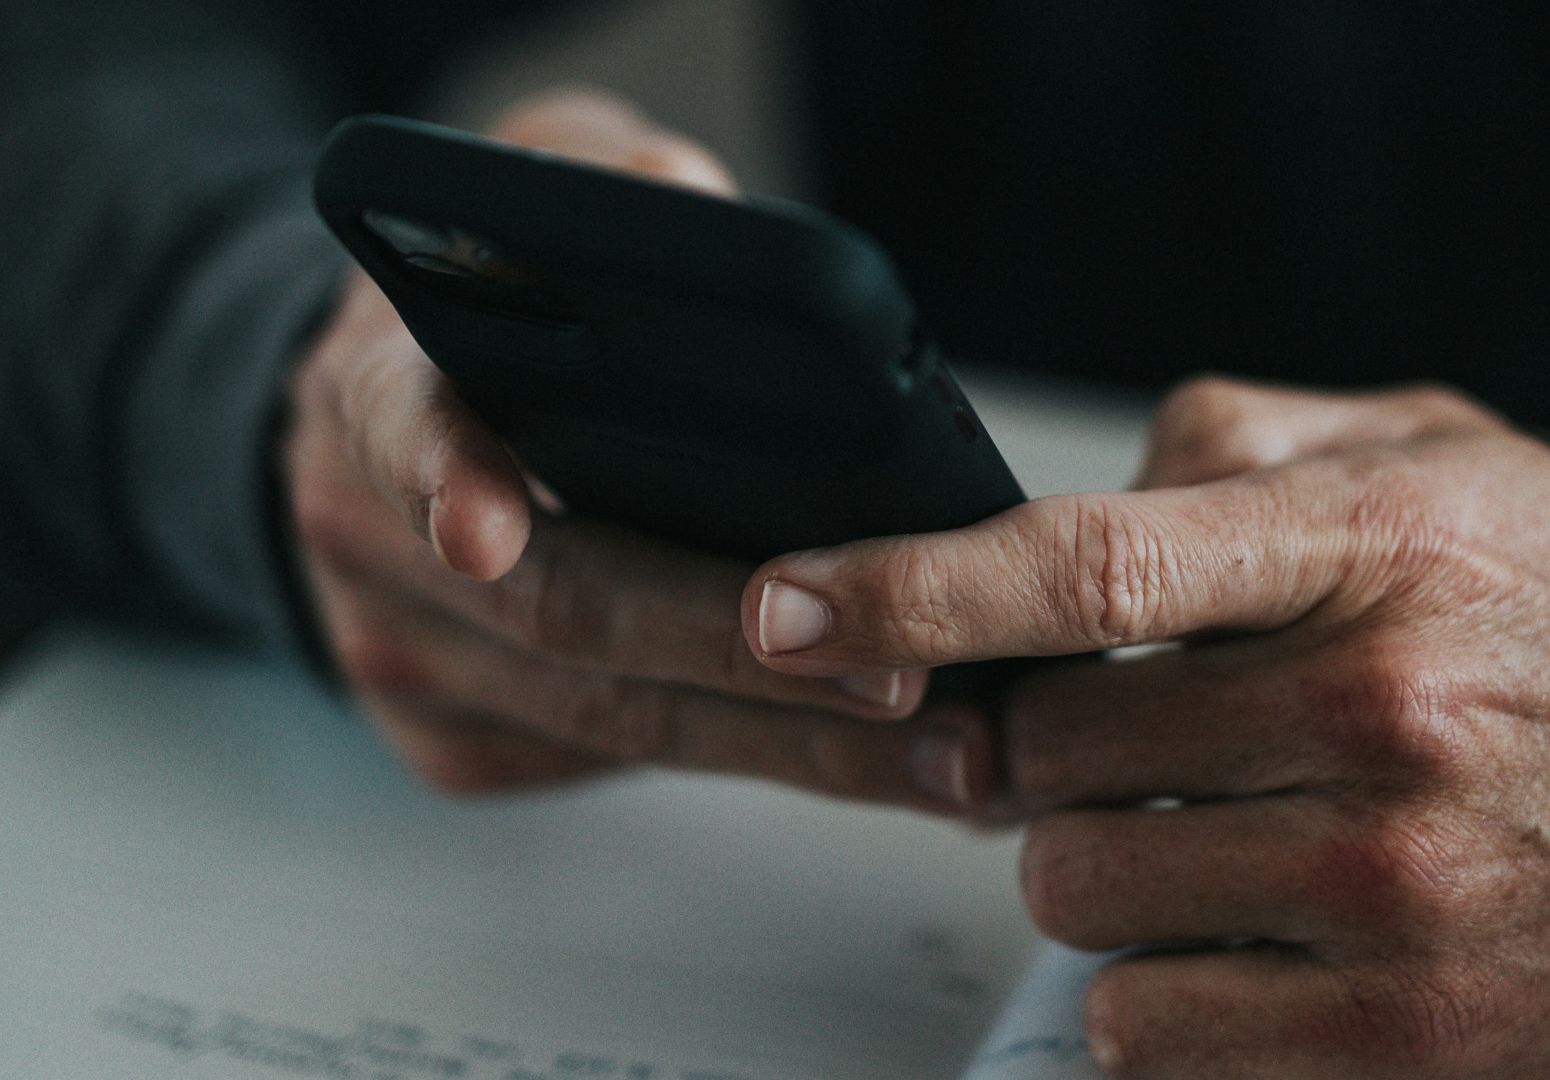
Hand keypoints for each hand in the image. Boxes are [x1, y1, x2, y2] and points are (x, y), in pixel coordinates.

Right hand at [286, 89, 969, 801]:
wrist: (395, 424)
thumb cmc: (498, 301)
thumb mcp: (538, 193)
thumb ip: (607, 180)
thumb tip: (700, 208)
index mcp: (375, 388)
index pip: (394, 427)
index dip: (442, 477)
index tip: (488, 531)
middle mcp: (364, 539)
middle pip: (558, 611)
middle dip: (737, 650)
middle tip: (898, 676)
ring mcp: (405, 657)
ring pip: (606, 720)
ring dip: (785, 742)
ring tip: (942, 747)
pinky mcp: (455, 741)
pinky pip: (614, 764)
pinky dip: (753, 757)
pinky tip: (871, 752)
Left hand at [744, 378, 1549, 1077]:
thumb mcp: (1437, 459)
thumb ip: (1242, 445)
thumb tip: (1065, 492)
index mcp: (1377, 548)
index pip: (1090, 566)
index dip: (911, 586)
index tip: (790, 605)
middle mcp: (1385, 717)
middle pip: (1049, 757)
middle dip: (1051, 754)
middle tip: (1146, 742)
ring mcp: (1391, 896)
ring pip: (1080, 900)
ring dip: (1108, 872)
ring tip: (1224, 837)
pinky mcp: (1397, 1045)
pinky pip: (1144, 1031)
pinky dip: (1160, 989)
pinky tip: (1256, 938)